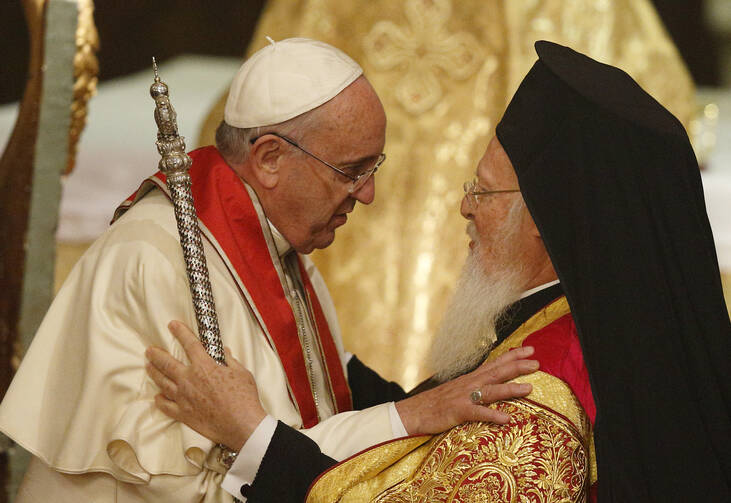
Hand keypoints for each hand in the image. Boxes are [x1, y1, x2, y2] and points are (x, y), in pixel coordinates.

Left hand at [145, 321, 265, 450]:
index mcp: (204, 366)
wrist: (241, 425)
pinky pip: (165, 405)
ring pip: (162, 382)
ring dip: (154, 372)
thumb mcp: (242, 373)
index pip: (189, 344)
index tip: (173, 325)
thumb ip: (230, 360)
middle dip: (156, 354)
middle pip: (167, 363)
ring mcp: (183, 397)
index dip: (180, 332)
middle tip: (150, 350)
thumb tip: (225, 352)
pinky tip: (158, 396)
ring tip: (148, 366)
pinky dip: (160, 400)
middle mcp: (189, 380)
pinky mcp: (183, 414)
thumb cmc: (244, 398)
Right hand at [395, 346, 537, 434]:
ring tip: (529, 388)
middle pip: (497, 372)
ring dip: (510, 388)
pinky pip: (478, 413)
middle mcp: (469, 384)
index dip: (512, 355)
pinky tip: (506, 418)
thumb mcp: (457, 390)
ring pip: (491, 390)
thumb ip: (474, 386)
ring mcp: (464, 397)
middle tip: (537, 362)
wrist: (412, 412)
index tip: (530, 349)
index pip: (495, 363)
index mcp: (470, 378)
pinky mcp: (458, 411)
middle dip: (517, 366)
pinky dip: (492, 415)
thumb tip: (489, 384)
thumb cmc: (435, 403)